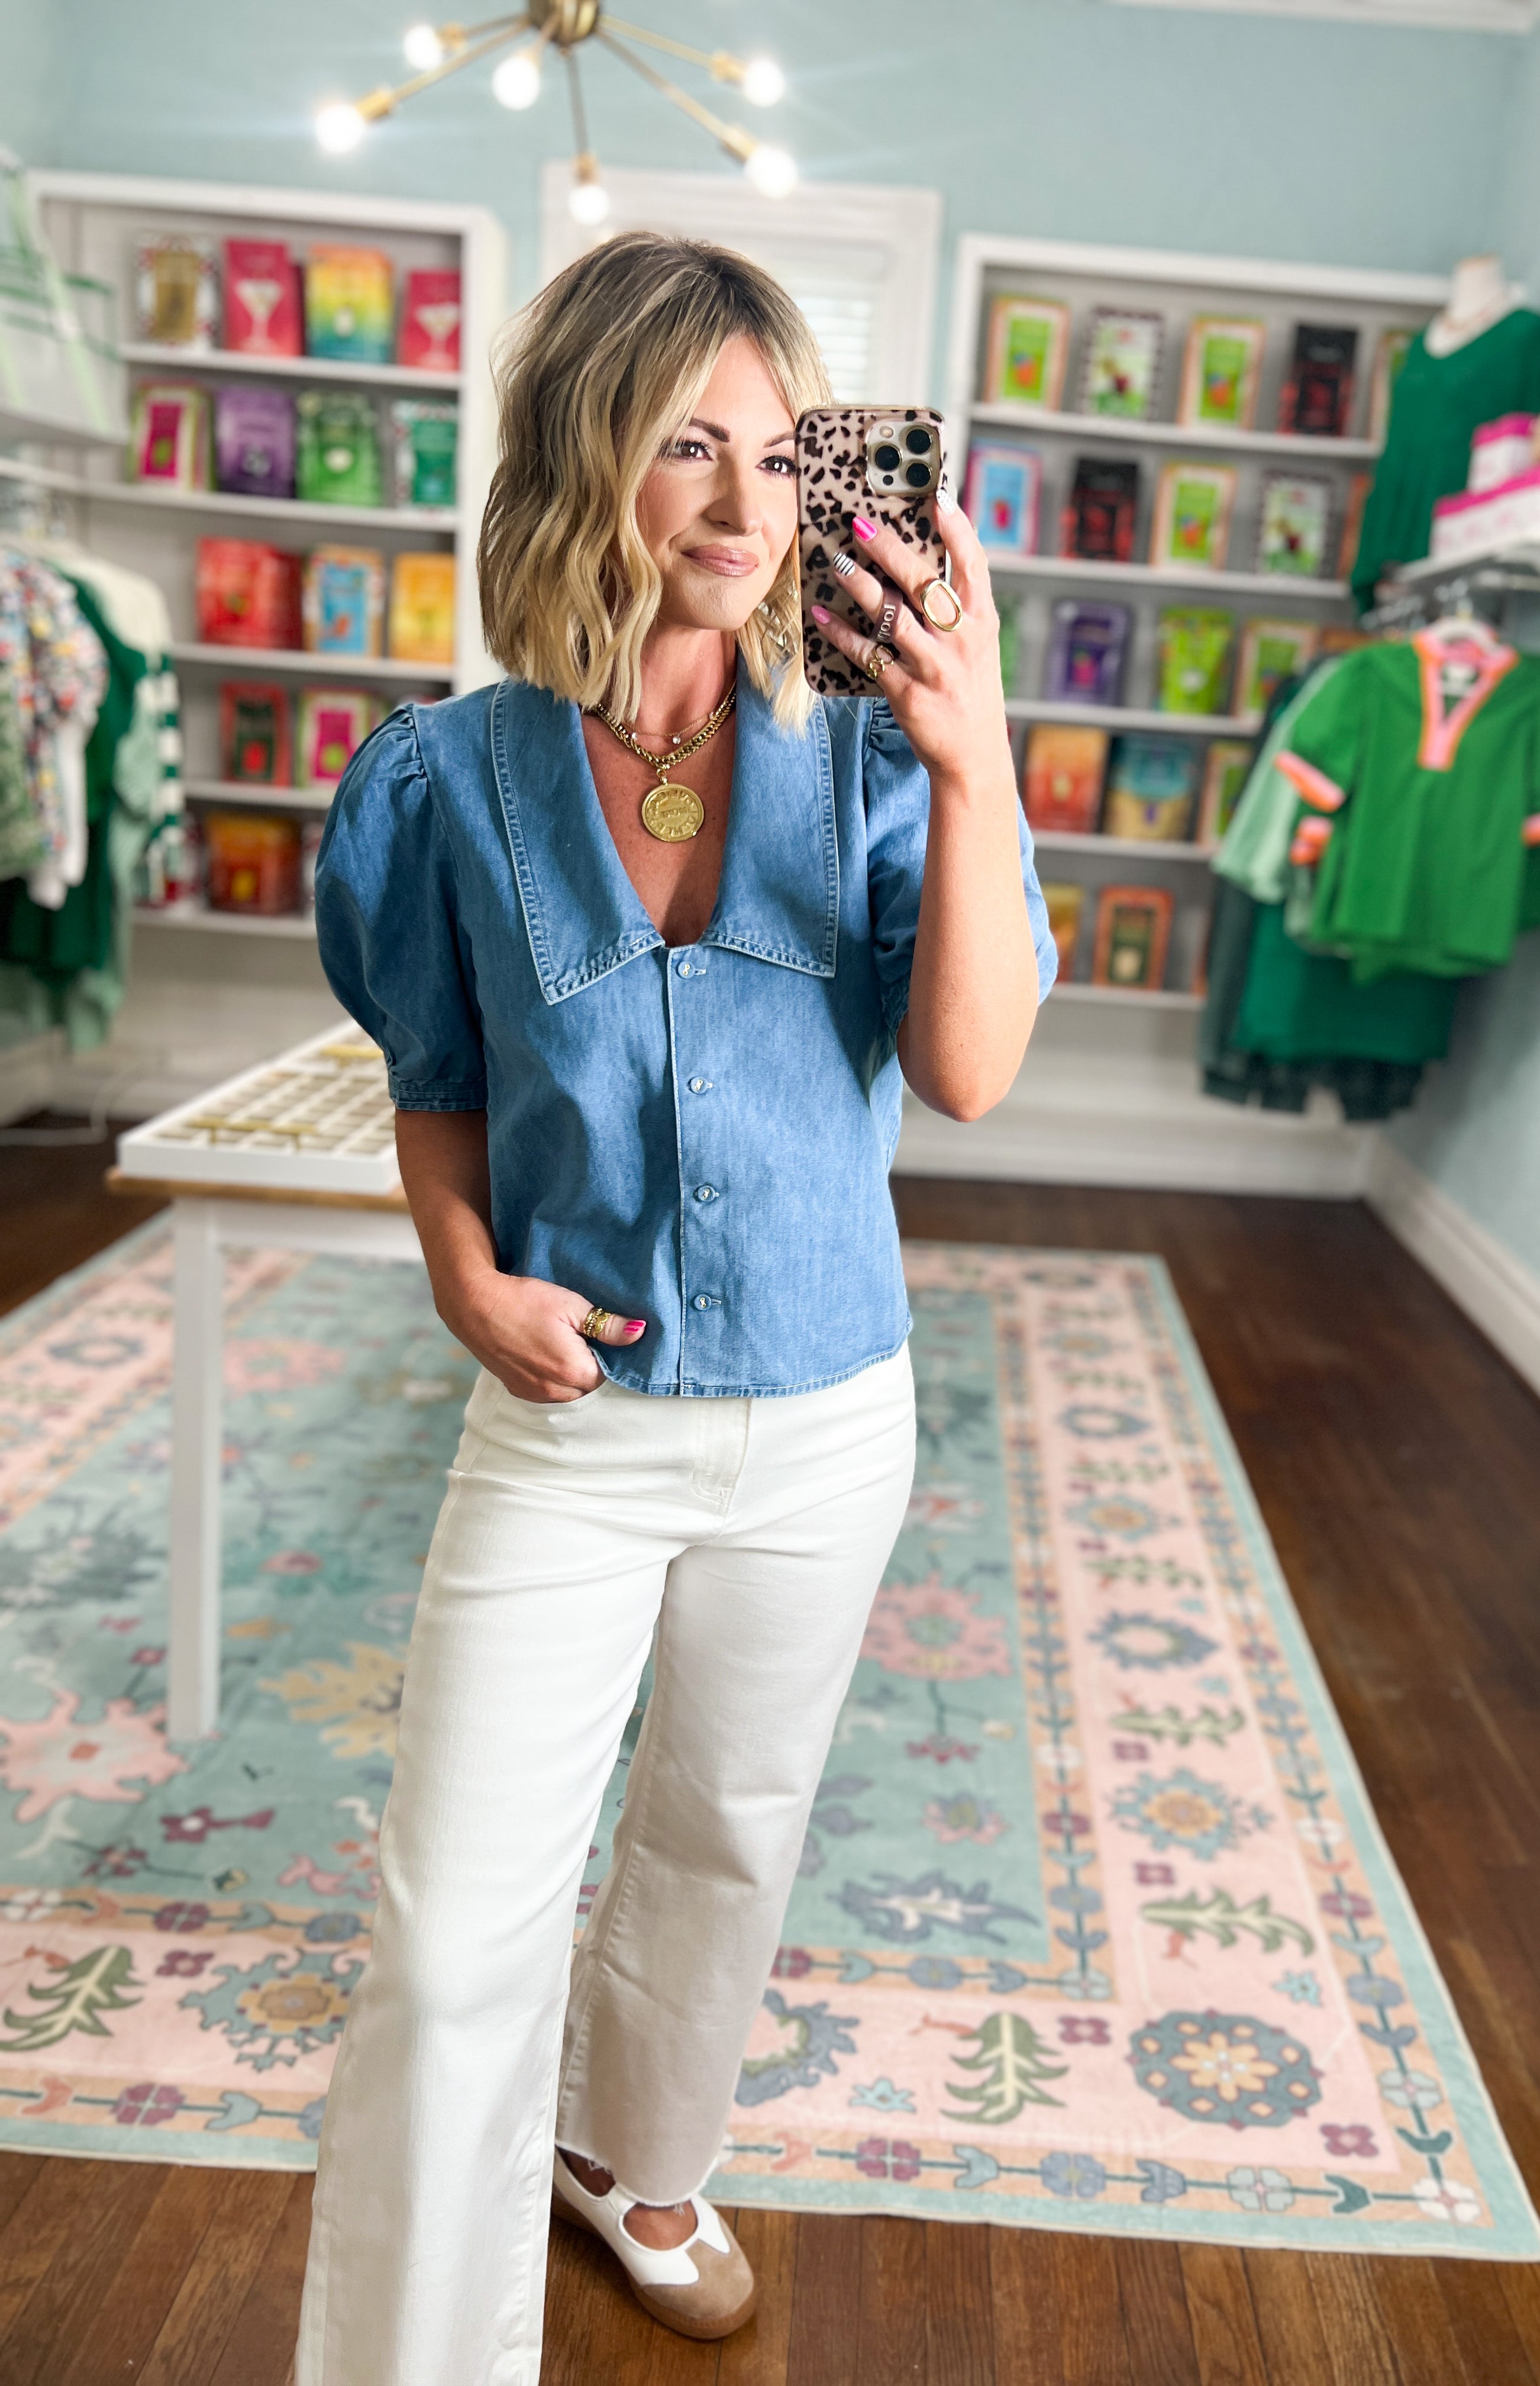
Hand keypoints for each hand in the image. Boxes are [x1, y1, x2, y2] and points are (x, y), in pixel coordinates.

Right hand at [443, 1269, 645, 1403]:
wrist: (474, 1305)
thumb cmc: (524, 1300)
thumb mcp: (572, 1305)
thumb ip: (608, 1325)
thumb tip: (639, 1333)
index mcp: (574, 1370)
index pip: (609, 1373)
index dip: (606, 1354)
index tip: (598, 1334)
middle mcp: (555, 1390)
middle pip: (589, 1386)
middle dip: (590, 1366)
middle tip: (579, 1337)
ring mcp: (533, 1392)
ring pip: (568, 1393)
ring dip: (571, 1375)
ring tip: (560, 1344)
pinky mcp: (517, 1390)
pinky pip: (547, 1392)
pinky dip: (552, 1379)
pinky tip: (543, 1353)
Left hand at [809, 489, 1010, 794]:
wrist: (974, 757)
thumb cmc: (969, 691)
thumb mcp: (976, 645)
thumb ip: (957, 606)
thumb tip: (919, 561)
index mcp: (981, 621)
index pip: (974, 564)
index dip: (956, 529)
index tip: (936, 497)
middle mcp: (961, 640)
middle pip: (923, 582)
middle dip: (889, 548)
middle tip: (858, 523)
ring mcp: (935, 667)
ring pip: (892, 616)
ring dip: (860, 586)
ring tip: (835, 562)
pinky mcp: (908, 693)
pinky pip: (870, 656)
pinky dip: (843, 634)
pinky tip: (820, 615)